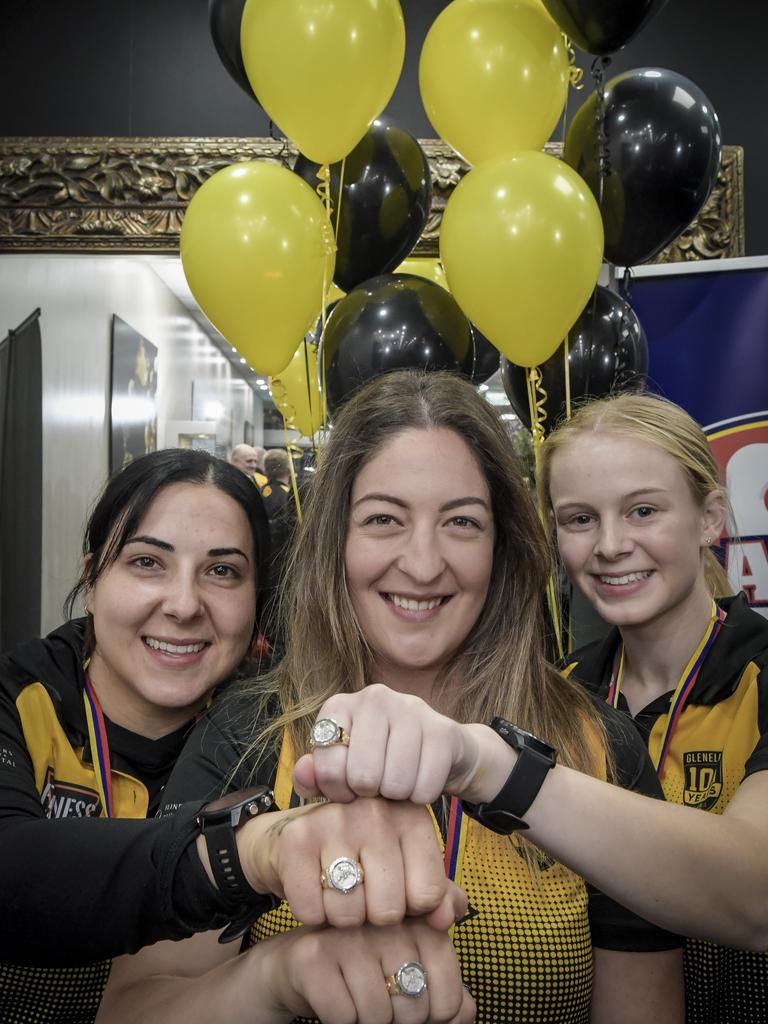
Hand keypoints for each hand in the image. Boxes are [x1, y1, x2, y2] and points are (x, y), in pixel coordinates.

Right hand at [237, 796, 467, 931]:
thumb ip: (436, 895)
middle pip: (389, 910)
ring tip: (336, 891)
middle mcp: (376, 810)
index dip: (409, 909)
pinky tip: (312, 890)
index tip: (394, 891)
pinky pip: (312, 912)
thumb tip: (446, 920)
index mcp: (411, 815)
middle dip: (372, 917)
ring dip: (340, 918)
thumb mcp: (403, 870)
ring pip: (350, 914)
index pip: (428, 894)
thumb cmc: (358, 860)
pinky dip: (311, 915)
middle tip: (360, 893)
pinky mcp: (296, 839)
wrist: (292, 841)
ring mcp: (334, 820)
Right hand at [257, 919, 475, 1023]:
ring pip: (378, 1015)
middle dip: (398, 1019)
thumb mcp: (410, 975)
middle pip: (414, 1008)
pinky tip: (334, 995)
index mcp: (420, 921)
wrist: (300, 965)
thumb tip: (464, 1013)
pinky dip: (340, 1019)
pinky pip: (344, 1016)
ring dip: (366, 1019)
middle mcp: (386, 919)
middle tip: (379, 996)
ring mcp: (349, 934)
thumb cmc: (366, 971)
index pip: (449, 997)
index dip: (432, 1017)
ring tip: (355, 994)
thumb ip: (447, 992)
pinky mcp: (315, 956)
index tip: (412, 999)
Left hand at [292, 684, 515, 806]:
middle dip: (370, 793)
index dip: (337, 791)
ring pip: (395, 783)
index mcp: (341, 705)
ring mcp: (411, 708)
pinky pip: (425, 786)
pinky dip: (422, 796)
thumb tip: (304, 772)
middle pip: (362, 776)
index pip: (326, 765)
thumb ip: (316, 775)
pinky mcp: (442, 729)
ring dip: (398, 796)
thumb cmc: (381, 762)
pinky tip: (421, 779)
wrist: (440, 751)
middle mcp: (374, 697)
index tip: (349, 787)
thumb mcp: (343, 768)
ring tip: (399, 780)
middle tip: (377, 785)